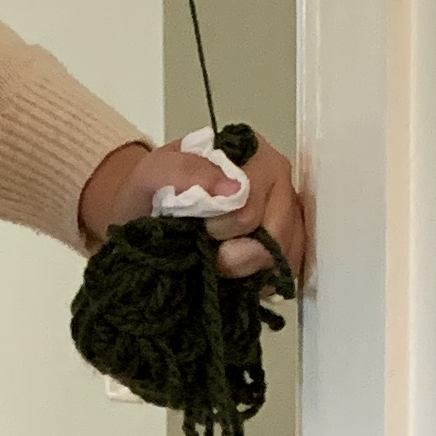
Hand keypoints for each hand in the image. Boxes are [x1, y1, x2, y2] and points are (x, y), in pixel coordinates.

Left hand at [79, 130, 306, 284]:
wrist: (147, 219)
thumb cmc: (152, 195)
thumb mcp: (151, 175)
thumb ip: (183, 171)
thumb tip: (233, 190)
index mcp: (250, 154)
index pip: (252, 203)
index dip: (224, 228)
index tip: (201, 231)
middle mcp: (277, 179)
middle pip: (275, 232)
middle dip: (237, 254)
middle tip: (209, 253)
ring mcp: (286, 212)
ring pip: (284, 254)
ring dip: (250, 271)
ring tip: (220, 265)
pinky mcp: (287, 244)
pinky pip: (287, 270)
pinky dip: (261, 281)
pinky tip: (238, 276)